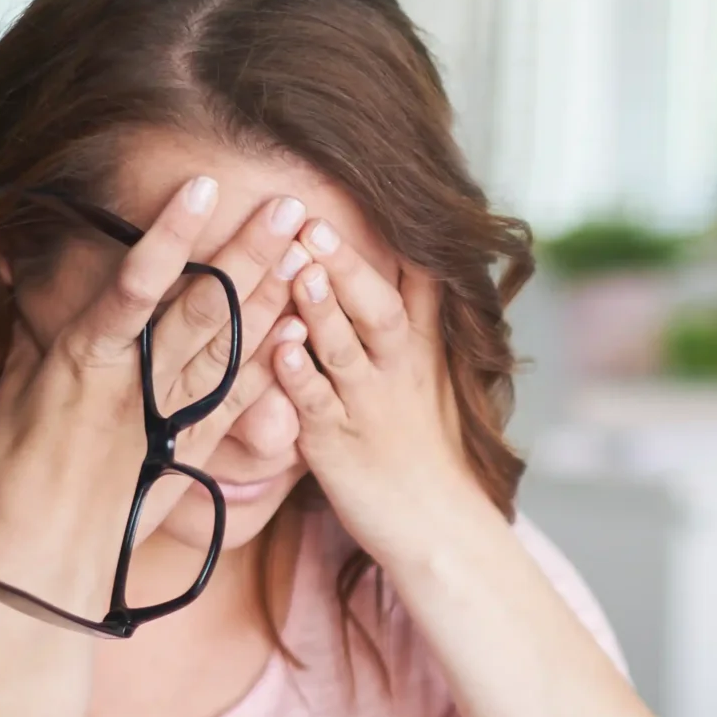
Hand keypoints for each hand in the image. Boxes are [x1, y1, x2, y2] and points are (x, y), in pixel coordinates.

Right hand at [0, 177, 297, 609]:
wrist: (47, 559)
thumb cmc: (19, 472)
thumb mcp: (14, 387)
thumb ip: (29, 323)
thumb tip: (15, 261)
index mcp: (84, 359)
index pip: (134, 284)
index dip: (170, 235)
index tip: (203, 186)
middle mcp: (135, 384)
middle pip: (202, 308)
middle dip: (248, 253)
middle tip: (290, 204)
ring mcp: (170, 416)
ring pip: (230, 347)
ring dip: (273, 295)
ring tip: (308, 249)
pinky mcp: (193, 448)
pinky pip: (240, 400)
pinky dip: (271, 362)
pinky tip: (300, 325)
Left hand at [265, 218, 494, 562]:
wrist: (438, 524)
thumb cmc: (425, 446)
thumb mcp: (432, 373)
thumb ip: (415, 316)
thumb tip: (409, 253)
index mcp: (420, 348)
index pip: (417, 282)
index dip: (395, 238)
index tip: (378, 192)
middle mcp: (397, 370)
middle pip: (377, 307)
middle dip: (346, 265)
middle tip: (314, 222)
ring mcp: (367, 406)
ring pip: (343, 349)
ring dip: (320, 309)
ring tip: (300, 269)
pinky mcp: (335, 444)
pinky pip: (314, 404)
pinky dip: (297, 376)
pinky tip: (279, 349)